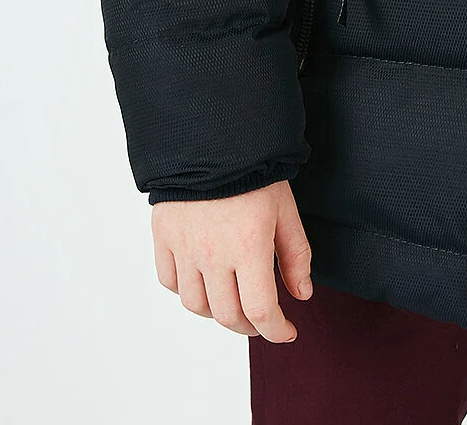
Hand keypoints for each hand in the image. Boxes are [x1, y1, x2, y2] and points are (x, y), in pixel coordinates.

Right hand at [151, 179, 312, 341]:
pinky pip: (170, 281)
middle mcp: (212, 255)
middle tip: (262, 319)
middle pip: (227, 315)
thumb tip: (302, 294)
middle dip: (250, 326)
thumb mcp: (286, 209)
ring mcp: (184, 247)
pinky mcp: (164, 236)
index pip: (260, 311)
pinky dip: (186, 290)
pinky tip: (203, 281)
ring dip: (217, 312)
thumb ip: (296, 255)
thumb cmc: (255, 169)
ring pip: (196, 305)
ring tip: (232, 301)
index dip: (276, 331)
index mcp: (248, 248)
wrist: (213, 135)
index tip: (287, 331)